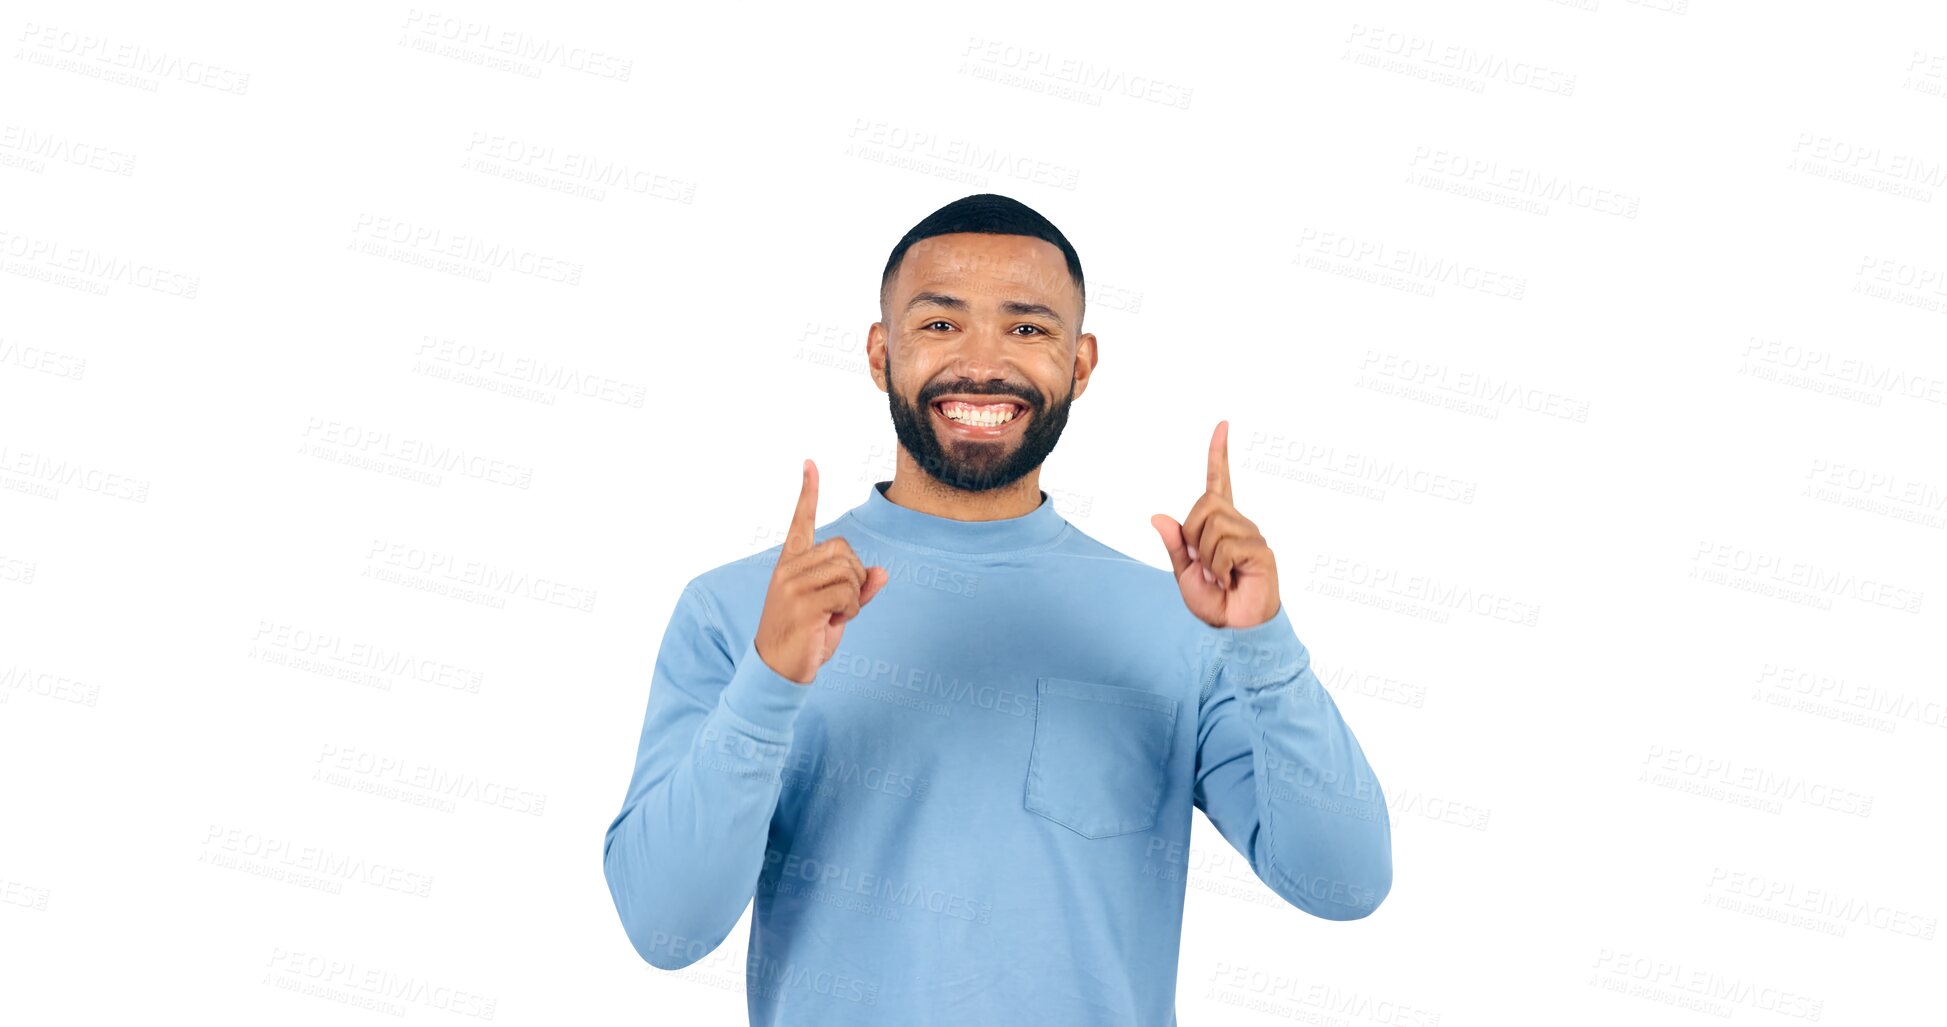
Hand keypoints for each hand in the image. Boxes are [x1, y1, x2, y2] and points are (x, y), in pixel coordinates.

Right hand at [753, 460, 888, 683]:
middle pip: (843, 549)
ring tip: (834, 615)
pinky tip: (834, 623)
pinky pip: (848, 593)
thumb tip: (883, 572)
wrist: (777, 670)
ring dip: (853, 597)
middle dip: (854, 576)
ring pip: (849, 571)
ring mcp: (793, 585)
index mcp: (790, 564)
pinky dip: (851, 609)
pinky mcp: (803, 603)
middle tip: (839, 604)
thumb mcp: (833, 611)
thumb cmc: (805, 639)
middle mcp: (788, 569)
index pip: (800, 521)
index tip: (810, 464)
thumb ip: (856, 590)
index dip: (808, 493)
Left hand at [1151, 420, 1279, 628]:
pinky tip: (1228, 581)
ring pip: (1213, 526)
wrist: (1235, 628)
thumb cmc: (1214, 601)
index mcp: (1220, 524)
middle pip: (1205, 504)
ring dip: (1206, 556)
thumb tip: (1158, 517)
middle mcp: (1239, 523)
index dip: (1218, 454)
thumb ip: (1175, 545)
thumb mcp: (1184, 573)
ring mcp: (1251, 535)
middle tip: (1203, 563)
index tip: (1222, 425)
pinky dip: (1218, 569)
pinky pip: (1226, 547)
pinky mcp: (1260, 551)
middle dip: (1193, 535)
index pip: (1219, 481)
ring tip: (1218, 575)